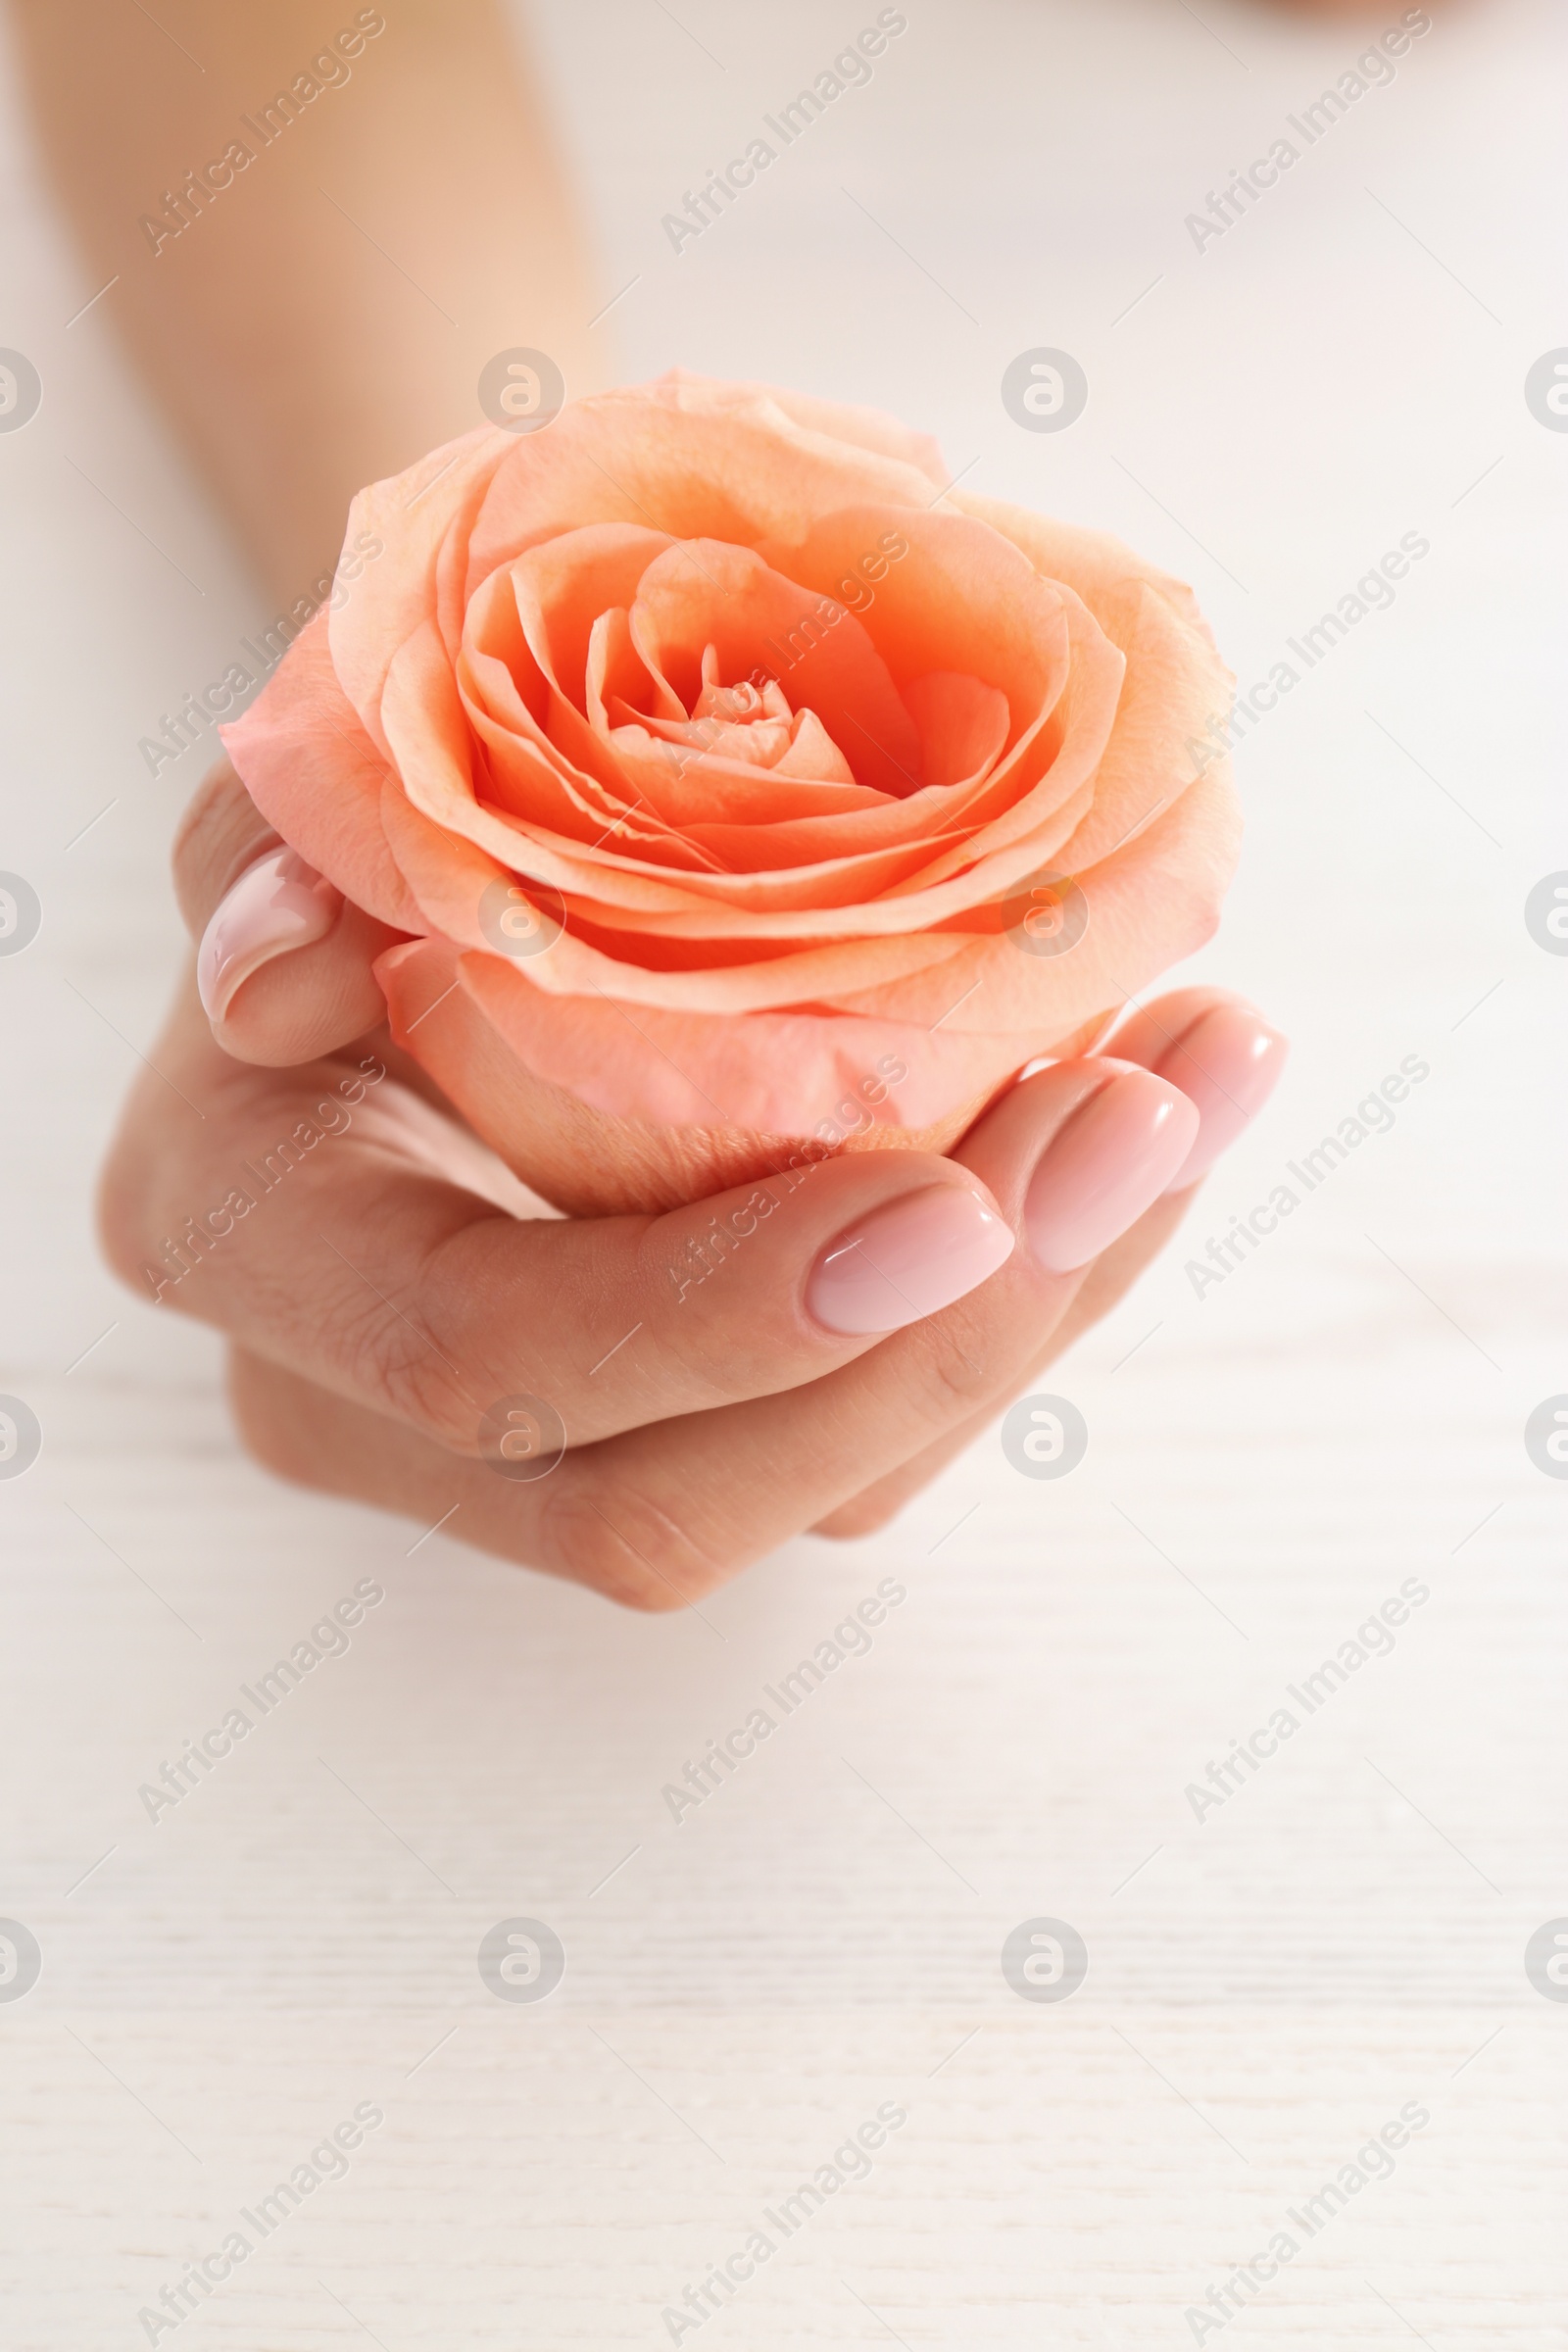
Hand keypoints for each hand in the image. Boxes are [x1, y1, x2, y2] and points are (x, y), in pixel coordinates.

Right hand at [97, 766, 1286, 1608]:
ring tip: (1199, 1092)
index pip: (482, 1357)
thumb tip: (283, 978)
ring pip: (812, 1484)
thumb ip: (256, 860)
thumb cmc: (364, 808)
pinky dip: (1031, 1281)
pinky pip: (872, 1415)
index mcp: (254, 1252)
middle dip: (937, 1348)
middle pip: (673, 1498)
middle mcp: (378, 1404)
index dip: (714, 1312)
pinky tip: (1150, 1128)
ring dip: (1037, 1309)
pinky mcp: (689, 1411)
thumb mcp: (287, 790)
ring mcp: (547, 1433)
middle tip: (1141, 1125)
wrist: (416, 878)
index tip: (956, 1198)